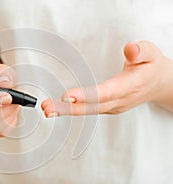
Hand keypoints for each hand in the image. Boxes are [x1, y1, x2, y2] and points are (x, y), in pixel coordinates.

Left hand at [41, 41, 172, 116]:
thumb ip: (141, 51)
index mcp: (130, 86)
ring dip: (66, 111)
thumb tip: (130, 49)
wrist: (158, 84)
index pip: (106, 92)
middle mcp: (119, 101)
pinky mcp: (106, 108)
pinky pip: (88, 110)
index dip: (87, 95)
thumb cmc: (151, 68)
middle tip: (48, 107)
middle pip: (92, 107)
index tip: (67, 95)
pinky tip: (58, 109)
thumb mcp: (152, 54)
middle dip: (68, 108)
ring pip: (88, 111)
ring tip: (47, 109)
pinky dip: (71, 110)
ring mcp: (112, 107)